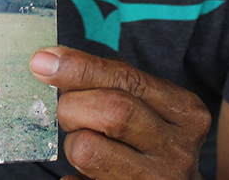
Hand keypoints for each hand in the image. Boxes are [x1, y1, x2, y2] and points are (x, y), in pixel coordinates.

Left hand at [30, 46, 209, 179]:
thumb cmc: (153, 138)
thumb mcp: (148, 103)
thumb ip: (111, 79)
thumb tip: (51, 62)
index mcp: (185, 112)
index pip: (126, 80)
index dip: (79, 68)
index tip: (43, 61)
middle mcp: (177, 150)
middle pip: (111, 112)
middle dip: (73, 105)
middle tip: (66, 110)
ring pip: (87, 149)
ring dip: (72, 142)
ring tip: (85, 143)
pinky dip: (71, 176)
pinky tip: (84, 174)